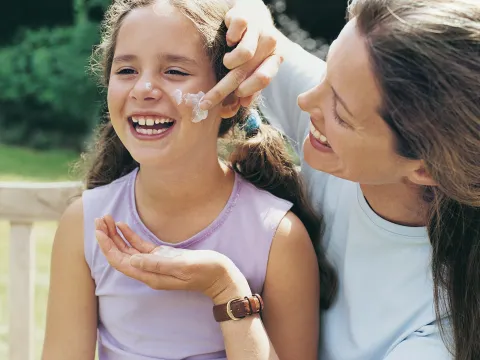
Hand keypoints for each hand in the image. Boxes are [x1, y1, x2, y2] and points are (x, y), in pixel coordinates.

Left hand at [94, 216, 248, 301]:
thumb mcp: (183, 267)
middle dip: (107, 238)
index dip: (108, 246)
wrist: (221, 276)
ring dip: (115, 236)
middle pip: (120, 254)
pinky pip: (140, 246)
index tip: (99, 231)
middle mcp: (149, 270)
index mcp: (150, 276)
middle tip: (99, 220)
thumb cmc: (205, 272)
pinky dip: (130, 236)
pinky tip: (122, 226)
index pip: (121, 261)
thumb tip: (133, 260)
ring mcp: (155, 263)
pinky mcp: (163, 256)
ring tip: (106, 220)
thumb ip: (158, 264)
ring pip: (128, 249)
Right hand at [200, 0, 282, 109]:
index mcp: (275, 58)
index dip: (247, 91)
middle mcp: (270, 44)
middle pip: (245, 72)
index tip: (233, 100)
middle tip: (205, 102)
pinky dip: (229, 38)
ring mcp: (259, 29)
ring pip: (244, 54)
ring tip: (227, 61)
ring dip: (229, 61)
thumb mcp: (255, 65)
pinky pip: (235, 32)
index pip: (263, 78)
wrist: (253, 12)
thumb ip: (250, 86)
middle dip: (222, 90)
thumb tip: (239, 106)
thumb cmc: (253, 45)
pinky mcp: (246, 16)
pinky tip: (229, 39)